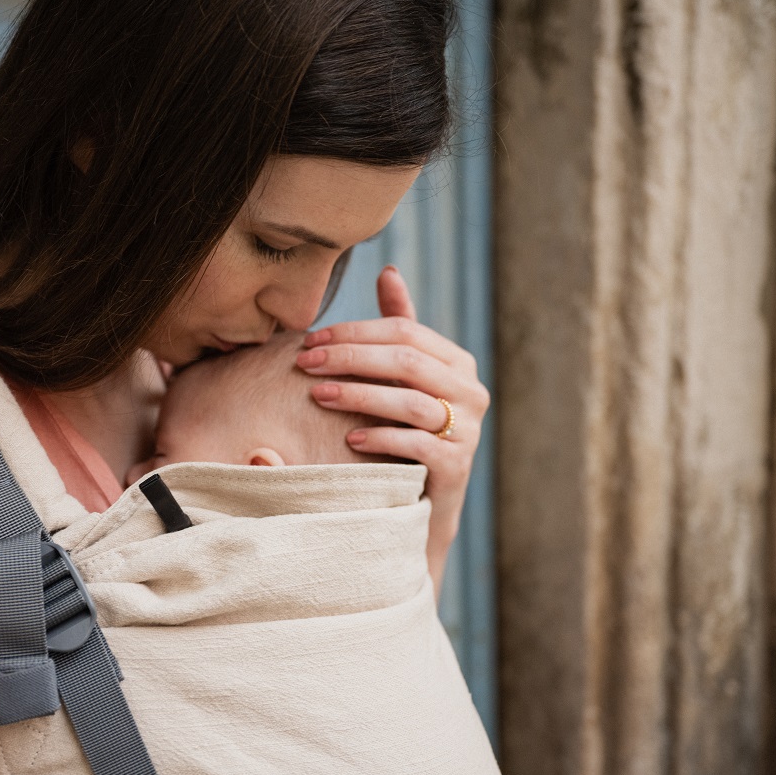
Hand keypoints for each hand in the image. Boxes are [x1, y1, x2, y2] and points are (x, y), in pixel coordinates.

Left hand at [296, 266, 489, 596]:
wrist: (420, 504)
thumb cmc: (404, 431)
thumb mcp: (401, 378)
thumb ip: (398, 327)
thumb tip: (388, 270)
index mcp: (456, 363)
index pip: (403, 331)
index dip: (354, 332)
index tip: (311, 340)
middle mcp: (471, 392)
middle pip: (406, 360)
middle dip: (350, 358)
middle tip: (305, 363)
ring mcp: (468, 431)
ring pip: (410, 401)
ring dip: (359, 396)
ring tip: (318, 396)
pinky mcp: (457, 467)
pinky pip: (416, 445)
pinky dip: (379, 438)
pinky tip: (347, 440)